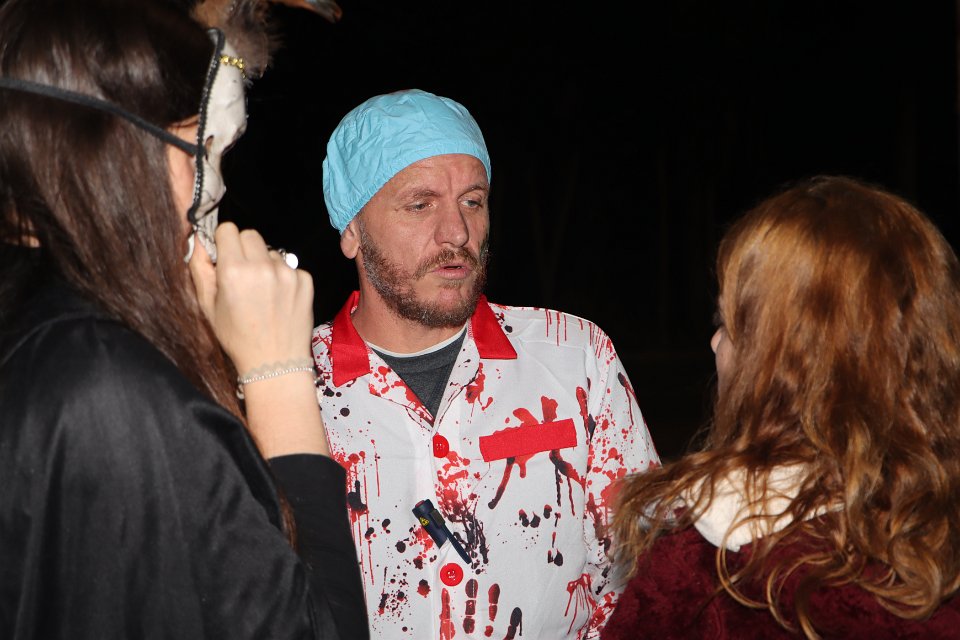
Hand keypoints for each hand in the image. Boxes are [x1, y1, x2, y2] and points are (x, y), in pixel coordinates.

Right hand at [188, 222, 314, 375]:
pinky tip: (278, 299)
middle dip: (243, 249)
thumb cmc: (238, 338)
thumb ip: (201, 269)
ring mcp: (287, 273)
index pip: (228, 229)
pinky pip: (290, 266)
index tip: (225, 256)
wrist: (275, 362)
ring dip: (265, 264)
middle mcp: (262, 267)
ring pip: (271, 251)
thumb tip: (199, 242)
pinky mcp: (305, 281)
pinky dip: (284, 278)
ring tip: (262, 292)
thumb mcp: (208, 306)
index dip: (224, 242)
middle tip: (242, 273)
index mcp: (234, 271)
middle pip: (250, 235)